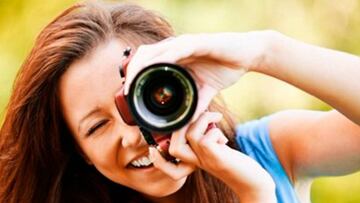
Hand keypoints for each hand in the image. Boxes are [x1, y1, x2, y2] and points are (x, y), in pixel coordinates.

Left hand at [124, 31, 273, 118]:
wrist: (248, 55)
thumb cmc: (227, 68)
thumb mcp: (207, 90)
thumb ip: (196, 103)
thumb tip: (189, 121)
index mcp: (176, 59)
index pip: (148, 64)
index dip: (136, 77)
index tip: (130, 95)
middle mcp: (177, 48)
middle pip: (145, 55)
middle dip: (132, 72)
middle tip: (126, 91)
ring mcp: (186, 44)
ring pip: (156, 51)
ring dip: (141, 65)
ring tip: (132, 81)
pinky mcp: (197, 42)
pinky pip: (177, 49)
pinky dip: (164, 58)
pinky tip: (154, 68)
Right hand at [149, 112, 275, 201]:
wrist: (254, 183)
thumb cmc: (238, 165)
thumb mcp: (218, 150)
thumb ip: (207, 138)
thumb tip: (203, 114)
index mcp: (195, 161)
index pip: (170, 162)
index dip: (160, 157)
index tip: (164, 140)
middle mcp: (197, 162)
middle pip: (174, 147)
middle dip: (182, 125)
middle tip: (198, 113)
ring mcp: (206, 160)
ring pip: (190, 135)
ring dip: (203, 120)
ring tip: (216, 118)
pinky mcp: (217, 158)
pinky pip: (206, 139)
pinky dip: (214, 130)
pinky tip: (224, 138)